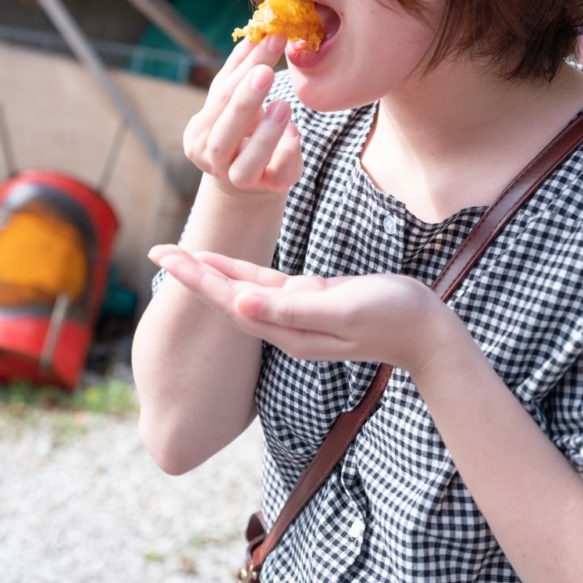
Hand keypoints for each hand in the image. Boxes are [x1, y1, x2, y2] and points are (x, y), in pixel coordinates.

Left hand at [149, 246, 470, 376]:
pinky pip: (265, 285)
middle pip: (226, 297)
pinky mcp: (310, 300)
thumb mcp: (342, 309)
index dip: (196, 279)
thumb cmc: (392, 316)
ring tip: (178, 254)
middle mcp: (284, 325)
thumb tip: (239, 306)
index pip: (229, 302)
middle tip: (156, 251)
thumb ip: (291, 310)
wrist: (426, 331)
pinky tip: (224, 262)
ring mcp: (296, 313)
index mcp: (287, 330)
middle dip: (191, 274)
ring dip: (210, 271)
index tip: (165, 258)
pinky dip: (241, 271)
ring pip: (242, 290)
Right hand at [183, 35, 302, 195]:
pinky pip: (277, 176)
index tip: (271, 37)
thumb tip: (255, 29)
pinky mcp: (267, 190)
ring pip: (245, 164)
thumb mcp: (238, 101)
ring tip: (285, 105)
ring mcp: (237, 180)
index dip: (245, 66)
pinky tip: (296, 132)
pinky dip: (288, 153)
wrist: (250, 181)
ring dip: (266, 134)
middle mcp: (212, 158)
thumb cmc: (244, 132)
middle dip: (246, 100)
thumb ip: (242, 69)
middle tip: (267, 71)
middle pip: (224, 131)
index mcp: (201, 131)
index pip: (220, 95)